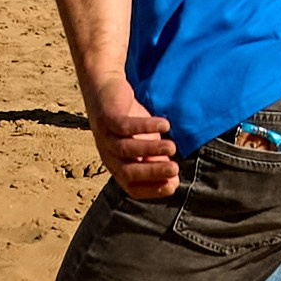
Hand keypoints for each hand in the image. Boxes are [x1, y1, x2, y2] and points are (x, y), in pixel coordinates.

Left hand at [86, 77, 178, 197]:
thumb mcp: (145, 145)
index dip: (151, 189)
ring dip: (150, 149)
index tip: (173, 184)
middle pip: (127, 172)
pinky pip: (124, 126)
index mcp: (118, 168)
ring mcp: (105, 138)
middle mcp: (109, 157)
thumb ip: (156, 161)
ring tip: (173, 147)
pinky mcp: (106, 118)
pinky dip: (144, 126)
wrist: (105, 91)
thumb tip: (174, 182)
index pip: (132, 187)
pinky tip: (164, 125)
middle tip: (175, 169)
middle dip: (152, 172)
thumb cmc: (129, 123)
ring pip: (126, 149)